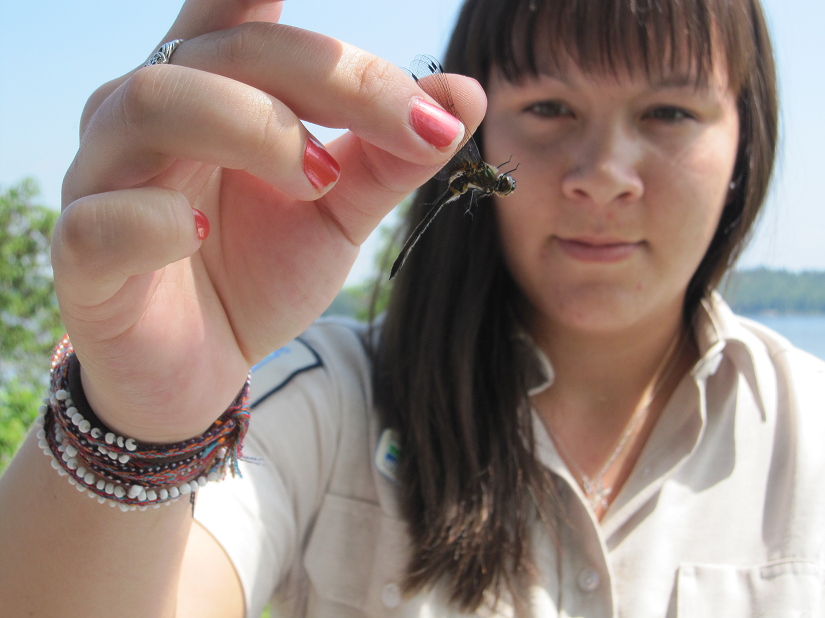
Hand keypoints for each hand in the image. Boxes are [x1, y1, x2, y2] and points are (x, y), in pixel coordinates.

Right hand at [52, 0, 484, 442]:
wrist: (202, 365)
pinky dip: (155, 217)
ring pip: (154, 102)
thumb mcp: (337, 213)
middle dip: (332, 79)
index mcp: (213, 89)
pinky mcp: (83, 257)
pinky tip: (196, 234)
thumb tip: (466, 96)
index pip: (244, 8)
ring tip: (318, 184)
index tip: (376, 22)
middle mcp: (150, 114)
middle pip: (228, 50)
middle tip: (410, 132)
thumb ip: (390, 156)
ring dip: (254, 129)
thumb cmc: (257, 274)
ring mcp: (106, 178)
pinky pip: (102, 217)